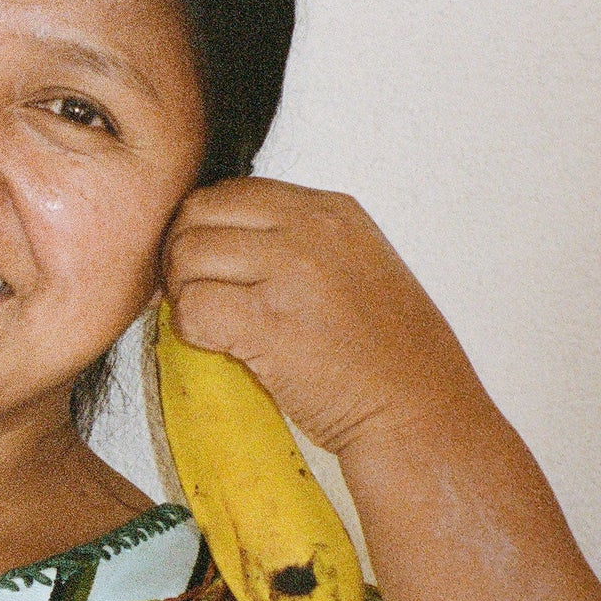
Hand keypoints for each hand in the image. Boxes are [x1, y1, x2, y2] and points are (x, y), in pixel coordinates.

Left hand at [160, 177, 480, 459]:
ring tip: (212, 325)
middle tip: (196, 297)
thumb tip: (218, 245)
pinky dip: (191, 331)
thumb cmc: (383, 352)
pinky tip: (221, 348)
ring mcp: (291, 271)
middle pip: (198, 215)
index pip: (231, 193)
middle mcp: (310, 228)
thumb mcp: (354, 265)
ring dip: (183, 294)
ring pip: (187, 257)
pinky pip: (193, 308)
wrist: (418, 408)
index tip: (209, 270)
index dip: (203, 230)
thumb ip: (295, 242)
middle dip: (182, 257)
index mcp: (329, 209)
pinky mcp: (270, 322)